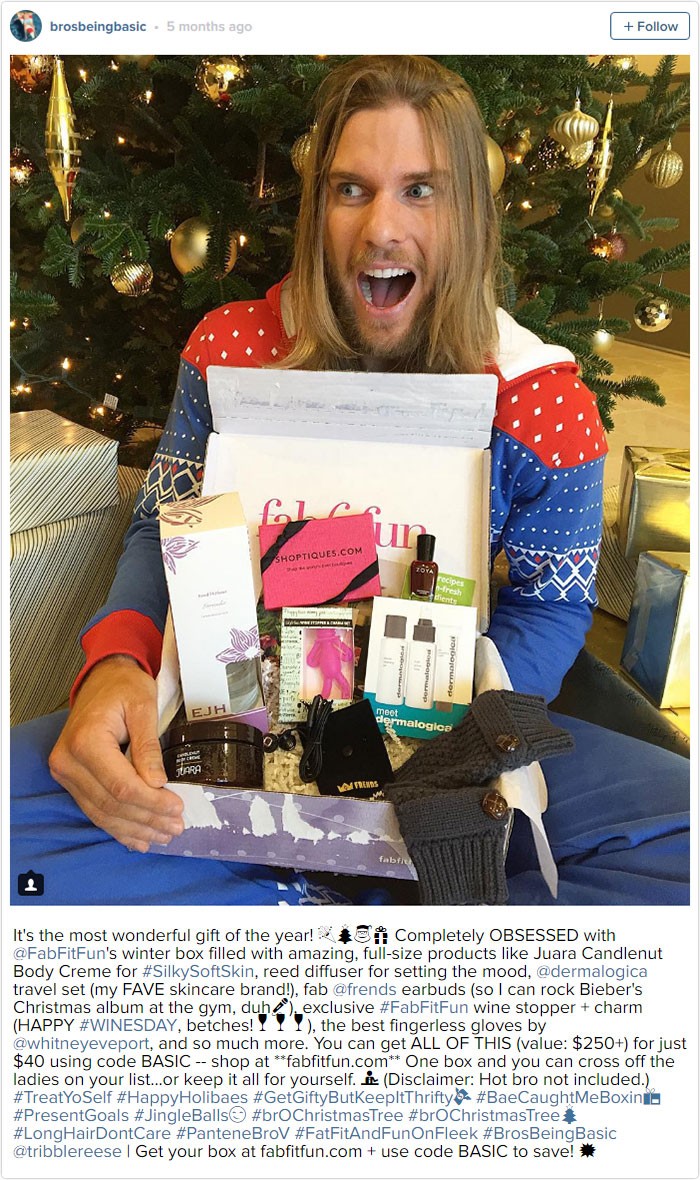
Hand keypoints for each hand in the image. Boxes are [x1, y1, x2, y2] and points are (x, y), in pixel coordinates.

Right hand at [48, 655, 183, 851]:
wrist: (102, 679)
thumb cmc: (124, 688)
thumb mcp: (143, 707)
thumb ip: (148, 746)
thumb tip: (157, 783)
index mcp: (86, 741)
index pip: (121, 786)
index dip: (151, 803)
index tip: (177, 808)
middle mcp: (69, 761)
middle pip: (112, 804)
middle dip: (147, 819)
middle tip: (176, 828)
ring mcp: (66, 773)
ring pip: (102, 813)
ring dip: (134, 829)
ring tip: (163, 836)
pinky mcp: (71, 779)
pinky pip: (94, 810)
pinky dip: (118, 827)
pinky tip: (139, 838)